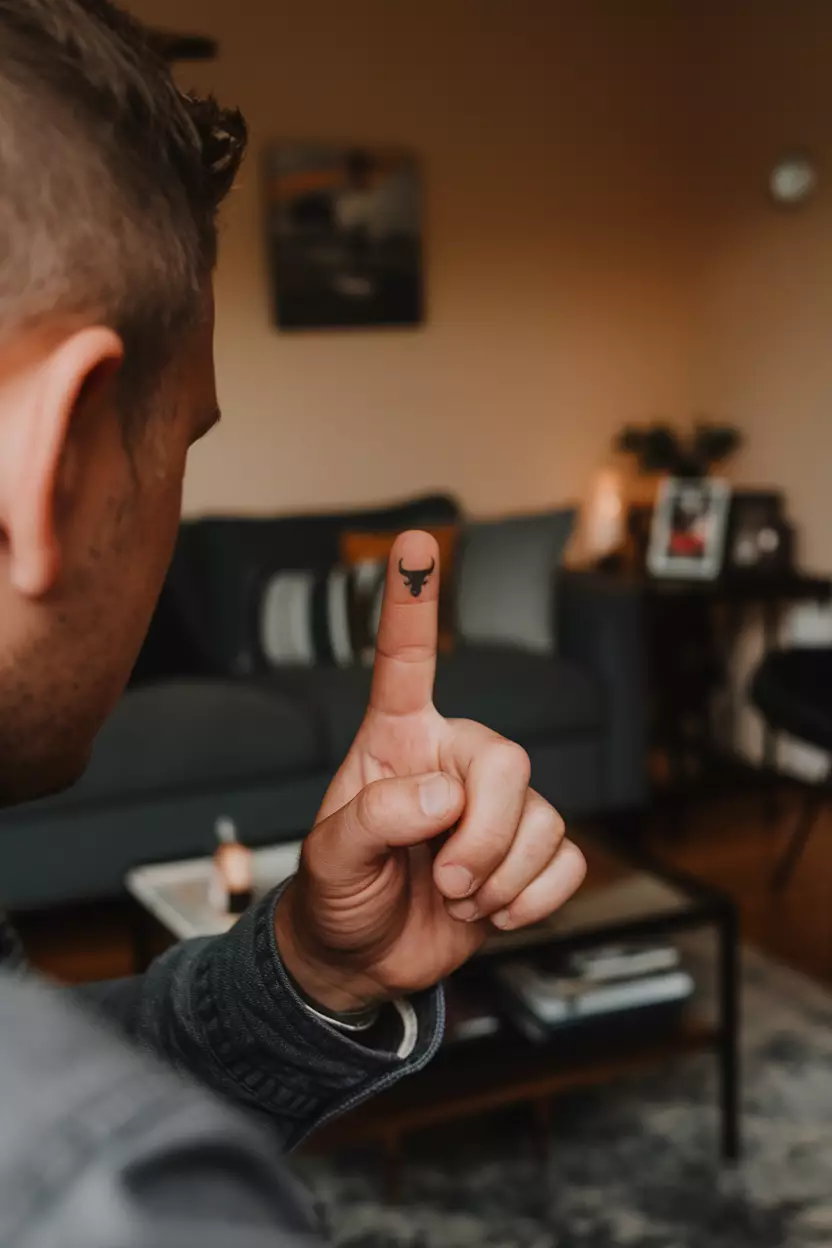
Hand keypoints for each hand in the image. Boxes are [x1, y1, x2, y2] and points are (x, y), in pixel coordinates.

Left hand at [274, 531, 585, 1012]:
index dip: (413, 602)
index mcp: (397, 742)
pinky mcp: (529, 853)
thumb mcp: (330, 859)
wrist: (364, 959)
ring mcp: (497, 807)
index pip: (407, 662)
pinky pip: (568, 860)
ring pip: (543, 818)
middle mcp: (454, 760)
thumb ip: (376, 819)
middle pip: (508, 760)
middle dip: (484, 834)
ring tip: (458, 895)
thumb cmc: (338, 894)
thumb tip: (446, 795)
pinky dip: (534, 899)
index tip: (415, 541)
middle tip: (448, 880)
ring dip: (501, 878)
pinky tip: (496, 910)